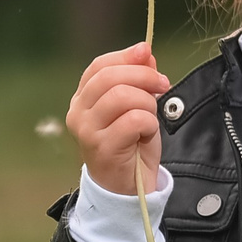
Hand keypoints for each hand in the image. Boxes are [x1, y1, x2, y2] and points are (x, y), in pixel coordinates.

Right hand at [67, 42, 171, 195]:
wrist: (127, 189)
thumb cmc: (131, 146)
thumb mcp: (137, 106)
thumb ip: (138, 79)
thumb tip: (145, 52)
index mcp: (82, 99)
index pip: (98, 66)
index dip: (125, 56)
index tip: (148, 53)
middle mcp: (78, 113)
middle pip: (109, 77)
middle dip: (143, 76)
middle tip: (163, 84)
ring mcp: (87, 131)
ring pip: (122, 96)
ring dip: (147, 103)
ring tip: (151, 118)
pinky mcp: (102, 148)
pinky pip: (134, 120)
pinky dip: (149, 124)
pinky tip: (146, 135)